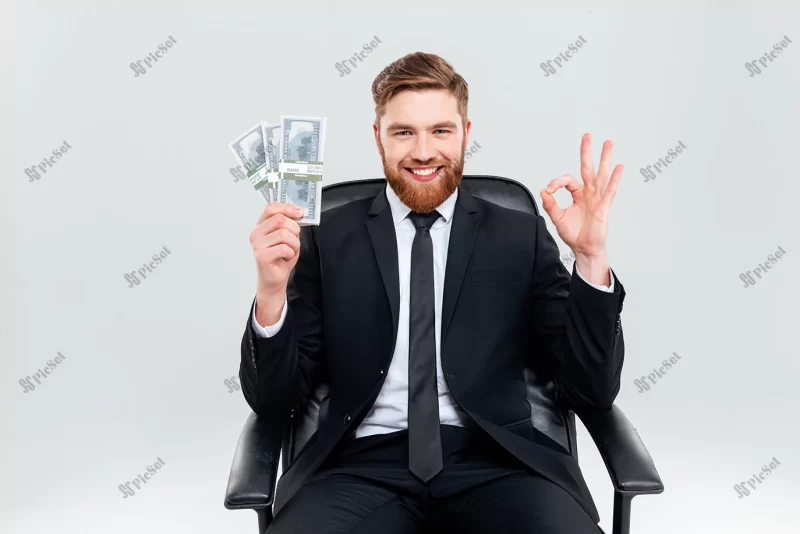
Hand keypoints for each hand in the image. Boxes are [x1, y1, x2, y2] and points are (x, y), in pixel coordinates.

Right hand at [250, 202, 303, 296]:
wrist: (275, 277)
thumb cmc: (281, 257)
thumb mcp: (287, 236)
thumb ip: (289, 224)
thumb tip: (298, 212)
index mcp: (261, 225)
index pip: (271, 208)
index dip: (287, 208)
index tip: (300, 212)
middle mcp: (256, 233)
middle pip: (280, 219)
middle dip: (294, 229)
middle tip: (294, 240)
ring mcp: (258, 244)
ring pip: (284, 234)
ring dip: (294, 244)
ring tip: (290, 250)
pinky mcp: (261, 255)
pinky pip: (283, 248)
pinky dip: (290, 253)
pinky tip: (286, 257)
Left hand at [540, 133, 622, 260]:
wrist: (584, 249)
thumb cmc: (574, 234)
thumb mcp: (558, 218)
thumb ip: (550, 205)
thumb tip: (543, 191)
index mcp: (578, 195)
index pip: (567, 180)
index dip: (556, 182)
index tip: (549, 190)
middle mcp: (588, 193)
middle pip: (587, 169)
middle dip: (587, 152)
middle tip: (587, 136)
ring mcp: (597, 199)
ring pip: (600, 175)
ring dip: (604, 159)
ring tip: (608, 143)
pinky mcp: (603, 207)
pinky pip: (609, 191)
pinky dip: (614, 179)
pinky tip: (619, 167)